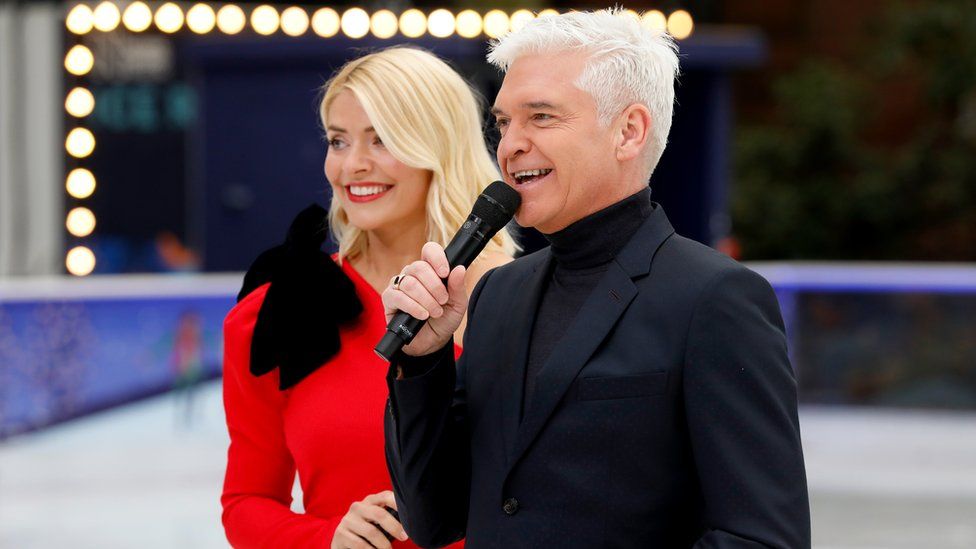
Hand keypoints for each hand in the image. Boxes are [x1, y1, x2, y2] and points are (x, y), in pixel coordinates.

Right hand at [331, 491, 406, 548]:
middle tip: (404, 537)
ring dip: (384, 545)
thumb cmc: (366, 530)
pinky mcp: (341, 534)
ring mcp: (348, 520)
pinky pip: (360, 544)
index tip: (410, 515)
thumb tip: (411, 524)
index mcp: (369, 501)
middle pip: (379, 514)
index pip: (385, 496)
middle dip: (394, 527)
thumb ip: (389, 517)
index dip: (398, 503)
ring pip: (371, 532)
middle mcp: (358, 507)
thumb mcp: (376, 520)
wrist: (342, 540)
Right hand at [381, 242, 467, 356]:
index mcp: (430, 270)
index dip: (437, 258)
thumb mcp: (457, 305)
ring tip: (435, 312)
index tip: (445, 273)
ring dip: (426, 299)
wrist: (432, 342)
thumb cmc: (443, 320)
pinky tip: (422, 315)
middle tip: (443, 300)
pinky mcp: (389, 299)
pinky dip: (413, 306)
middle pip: (419, 267)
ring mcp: (399, 285)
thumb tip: (459, 268)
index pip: (429, 251)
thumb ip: (458, 287)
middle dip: (434, 286)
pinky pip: (397, 296)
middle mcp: (412, 274)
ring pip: (409, 282)